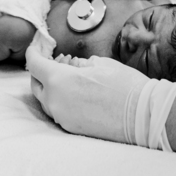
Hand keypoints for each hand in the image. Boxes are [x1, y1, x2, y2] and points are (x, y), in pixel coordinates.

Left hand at [26, 50, 175, 149]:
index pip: (34, 64)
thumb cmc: (124, 85)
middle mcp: (55, 101)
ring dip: (51, 87)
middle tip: (55, 61)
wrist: (142, 115)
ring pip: (46, 100)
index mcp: (59, 80)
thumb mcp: (100, 63)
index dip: (33, 52)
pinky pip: (58, 111)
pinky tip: (76, 92)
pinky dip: (61, 100)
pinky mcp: (71, 128)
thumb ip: (79, 63)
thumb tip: (73, 66)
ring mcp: (62, 117)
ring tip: (70, 76)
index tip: (36, 47)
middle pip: (35, 84)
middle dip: (40, 71)